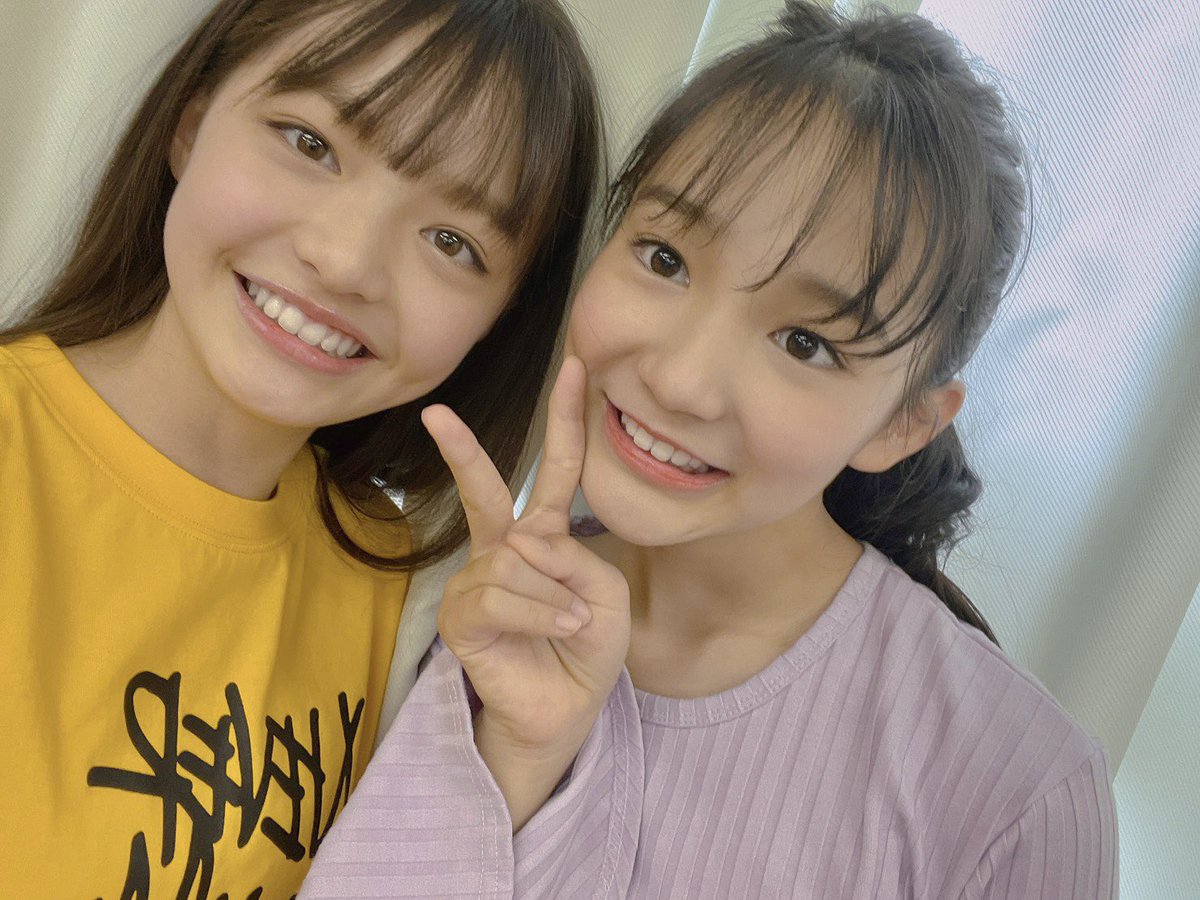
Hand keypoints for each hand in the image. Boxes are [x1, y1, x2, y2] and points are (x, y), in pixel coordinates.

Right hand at [422, 357, 630, 826]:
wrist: (566, 712)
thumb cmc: (587, 650)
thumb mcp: (607, 597)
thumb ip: (579, 558)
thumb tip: (524, 540)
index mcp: (544, 538)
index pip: (556, 473)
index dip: (565, 422)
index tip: (573, 367)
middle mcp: (504, 552)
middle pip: (485, 491)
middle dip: (464, 452)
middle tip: (437, 415)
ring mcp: (476, 582)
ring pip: (515, 561)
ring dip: (554, 596)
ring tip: (569, 626)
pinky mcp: (460, 617)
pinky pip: (502, 596)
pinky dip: (540, 614)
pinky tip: (556, 632)